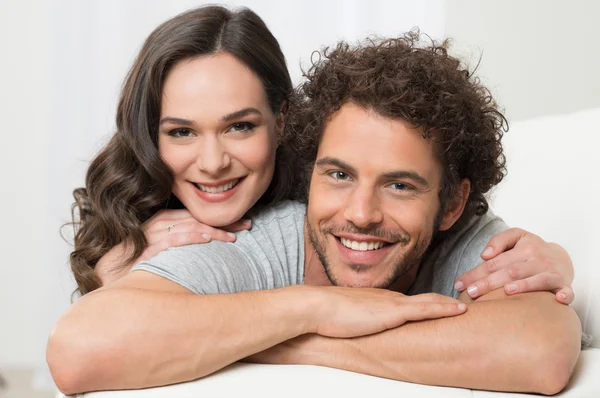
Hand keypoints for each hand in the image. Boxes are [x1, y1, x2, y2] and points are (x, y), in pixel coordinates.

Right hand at [139, 209, 250, 259]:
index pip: (199, 216)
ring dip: (212, 230)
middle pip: (198, 218)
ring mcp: (152, 236)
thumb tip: (209, 250)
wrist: (107, 275)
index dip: (222, 219)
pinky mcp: (145, 249)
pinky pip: (171, 240)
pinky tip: (205, 239)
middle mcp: (160, 225)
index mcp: (166, 222)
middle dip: (224, 222)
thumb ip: (182, 247)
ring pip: (188, 227)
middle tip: (248, 225)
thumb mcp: (163, 252)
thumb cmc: (136, 264)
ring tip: (233, 236)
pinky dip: (189, 238)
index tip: (244, 223)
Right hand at [310, 287, 466, 337]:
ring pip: (431, 301)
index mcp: (380, 300)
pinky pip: (426, 308)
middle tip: (466, 305)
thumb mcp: (345, 320)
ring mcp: (393, 303)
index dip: (430, 304)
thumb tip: (357, 331)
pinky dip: (445, 308)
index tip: (444, 307)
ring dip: (451, 304)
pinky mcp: (394, 311)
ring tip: (470, 306)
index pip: (411, 302)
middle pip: (426, 299)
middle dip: (446, 302)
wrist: (317, 307)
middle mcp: (390, 298)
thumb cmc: (325, 315)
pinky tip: (460, 310)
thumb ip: (356, 323)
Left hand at [454, 228, 573, 303]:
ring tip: (506, 291)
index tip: (459, 284)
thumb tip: (484, 255)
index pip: (494, 262)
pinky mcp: (564, 283)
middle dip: (489, 283)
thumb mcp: (516, 237)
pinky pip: (567, 290)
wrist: (562, 257)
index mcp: (522, 248)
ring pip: (535, 279)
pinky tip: (558, 299)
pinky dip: (564, 295)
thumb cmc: (532, 249)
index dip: (475, 273)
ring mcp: (551, 272)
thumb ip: (499, 241)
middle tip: (471, 293)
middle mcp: (536, 259)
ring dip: (523, 286)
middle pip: (510, 271)